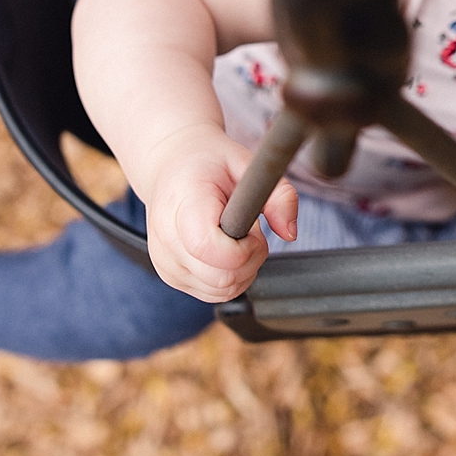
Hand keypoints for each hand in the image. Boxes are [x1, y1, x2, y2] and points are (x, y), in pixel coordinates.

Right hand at [135, 127, 271, 313]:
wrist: (169, 166)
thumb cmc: (207, 163)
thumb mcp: (247, 164)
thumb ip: (279, 195)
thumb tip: (290, 234)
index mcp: (181, 205)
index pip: (210, 248)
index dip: (245, 247)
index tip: (253, 228)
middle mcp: (166, 239)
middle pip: (221, 277)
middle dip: (250, 259)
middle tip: (249, 230)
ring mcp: (165, 262)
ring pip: (220, 291)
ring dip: (242, 271)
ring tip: (236, 237)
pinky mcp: (170, 276)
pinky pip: (212, 293)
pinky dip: (230, 278)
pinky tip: (226, 251)